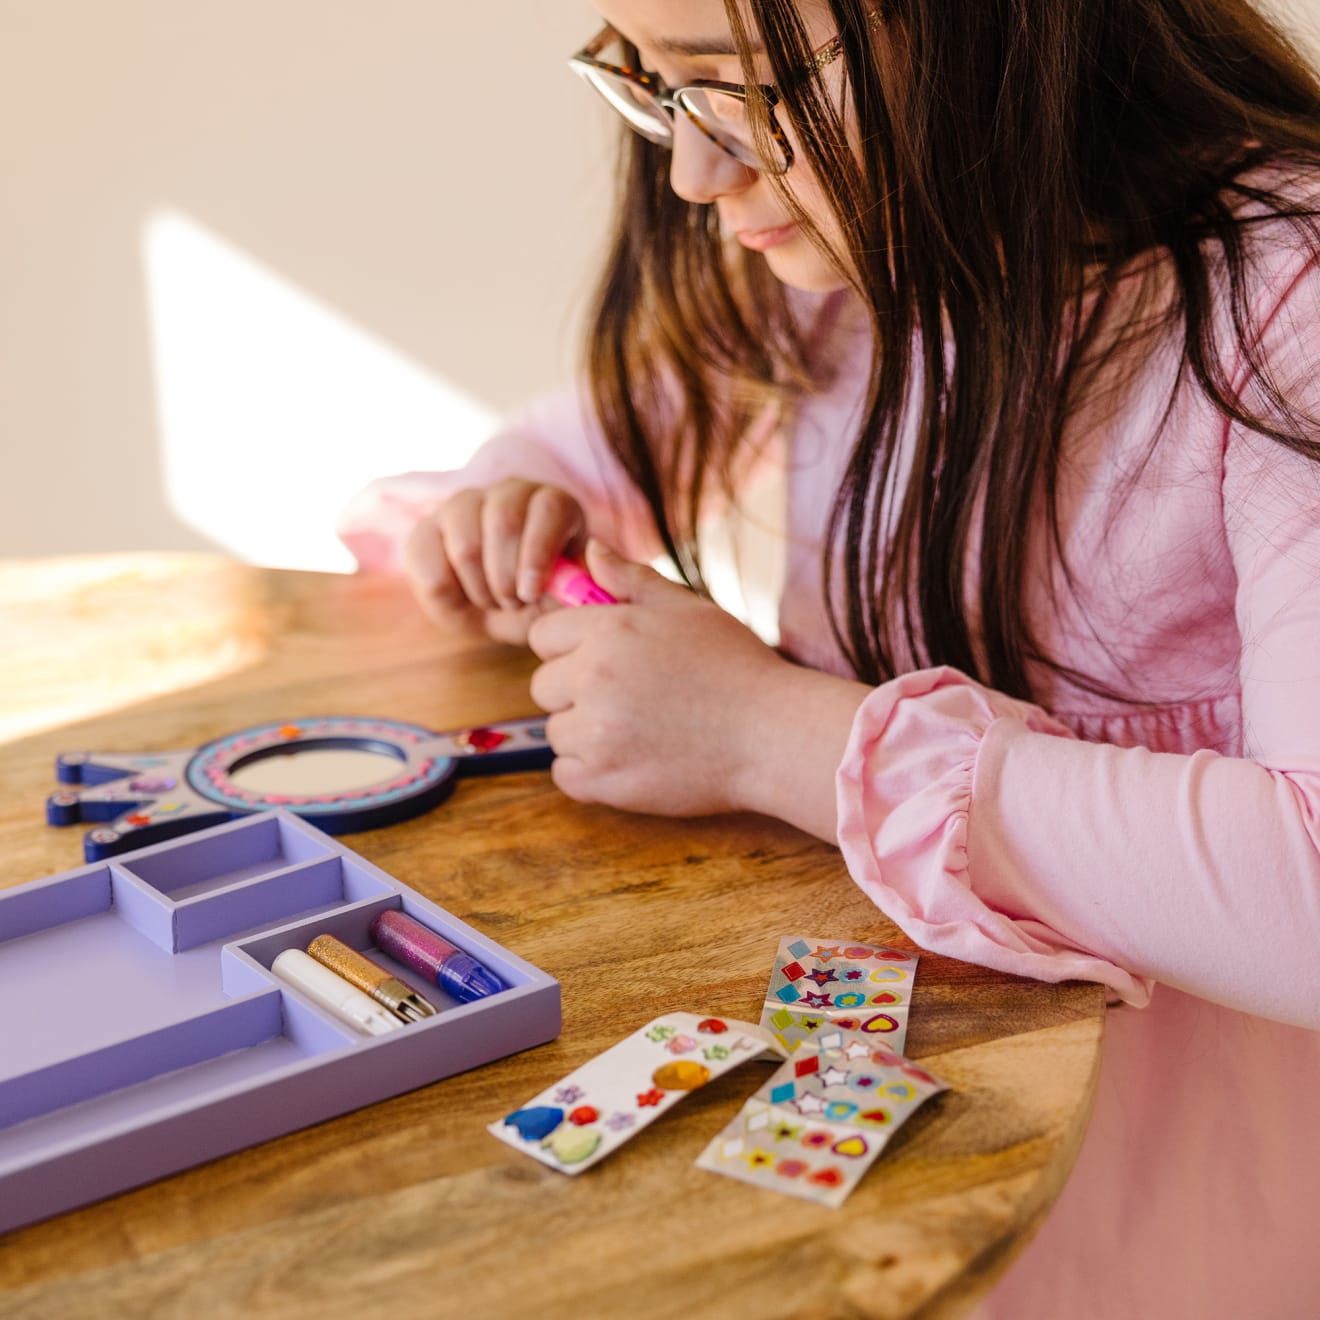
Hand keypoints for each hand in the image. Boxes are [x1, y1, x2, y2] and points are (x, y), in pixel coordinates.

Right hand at [401, 479, 585, 644]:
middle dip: (507, 578)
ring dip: (481, 589)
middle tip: (514, 603)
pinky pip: (427, 560)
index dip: (538, 553)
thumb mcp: (565, 602)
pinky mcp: (426, 529)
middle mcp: (509, 493)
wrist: (496, 613)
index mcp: (554, 504)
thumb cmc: (540, 602)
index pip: (548, 509)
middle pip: (505, 522)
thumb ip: (576, 592)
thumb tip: (580, 585)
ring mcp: (464, 505)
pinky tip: (463, 597)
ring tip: (493, 601)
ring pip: (466, 544)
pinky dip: (448, 593)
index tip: (531, 592)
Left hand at [527, 541, 869, 833]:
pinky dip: (591, 773)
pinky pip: (565, 775)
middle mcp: (594, 678)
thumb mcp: (688, 609)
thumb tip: (591, 551)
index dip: (570, 648)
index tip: (606, 662)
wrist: (774, 735)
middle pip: (543, 686)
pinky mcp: (603, 780)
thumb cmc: (737, 667)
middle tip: (629, 700)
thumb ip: (632, 580)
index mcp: (610, 630)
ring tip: (640, 731)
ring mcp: (596, 733)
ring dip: (586, 734)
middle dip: (575, 692)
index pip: (543, 636)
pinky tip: (633, 760)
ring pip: (557, 732)